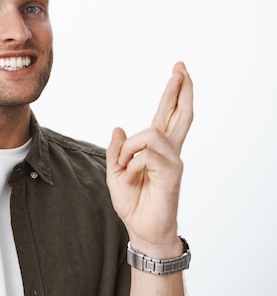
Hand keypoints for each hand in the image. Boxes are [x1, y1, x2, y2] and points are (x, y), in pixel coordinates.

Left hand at [106, 62, 192, 255]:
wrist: (141, 229)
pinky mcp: (172, 173)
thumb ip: (117, 150)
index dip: (173, 93)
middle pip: (179, 114)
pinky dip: (133, 161)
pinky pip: (148, 153)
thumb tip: (118, 127)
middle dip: (180, 89)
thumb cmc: (132, 203)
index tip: (179, 72)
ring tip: (126, 166)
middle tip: (181, 66)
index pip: (168, 115)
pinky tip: (132, 174)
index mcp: (155, 149)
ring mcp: (173, 161)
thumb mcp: (115, 173)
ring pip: (153, 132)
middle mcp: (169, 151)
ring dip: (131, 148)